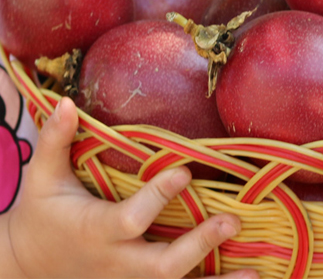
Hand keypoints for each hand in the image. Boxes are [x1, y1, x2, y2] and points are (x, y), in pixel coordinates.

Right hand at [2, 97, 258, 278]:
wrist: (27, 269)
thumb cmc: (40, 216)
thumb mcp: (41, 178)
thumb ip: (55, 141)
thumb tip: (65, 101)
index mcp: (94, 231)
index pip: (130, 219)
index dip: (157, 198)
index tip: (185, 171)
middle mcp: (116, 263)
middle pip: (160, 266)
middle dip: (198, 246)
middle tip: (232, 221)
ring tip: (254, 274)